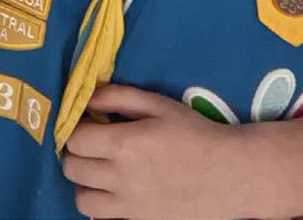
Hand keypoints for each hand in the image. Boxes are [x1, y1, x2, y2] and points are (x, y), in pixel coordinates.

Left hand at [63, 84, 250, 219]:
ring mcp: (130, 207)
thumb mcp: (157, 104)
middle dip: (76, 153)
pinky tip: (115, 190)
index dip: (74, 128)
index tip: (85, 124)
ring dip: (84, 182)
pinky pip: (103, 218)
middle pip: (72, 168)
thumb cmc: (194, 132)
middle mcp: (121, 179)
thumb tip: (86, 98)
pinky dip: (101, 205)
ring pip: (81, 199)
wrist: (230, 174)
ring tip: (100, 170)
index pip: (74, 140)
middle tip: (91, 144)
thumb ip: (117, 96)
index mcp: (124, 144)